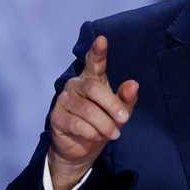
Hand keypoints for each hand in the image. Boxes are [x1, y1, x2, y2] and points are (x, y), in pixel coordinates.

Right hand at [47, 35, 139, 189]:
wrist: (81, 149)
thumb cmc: (103, 123)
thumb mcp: (120, 112)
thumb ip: (126, 98)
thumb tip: (133, 84)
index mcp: (92, 78)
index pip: (94, 62)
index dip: (98, 51)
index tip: (102, 40)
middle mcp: (76, 84)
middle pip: (93, 89)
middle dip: (111, 105)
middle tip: (124, 119)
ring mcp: (64, 99)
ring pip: (87, 110)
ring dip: (104, 124)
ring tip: (114, 134)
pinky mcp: (56, 117)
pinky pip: (76, 123)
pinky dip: (91, 132)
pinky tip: (96, 137)